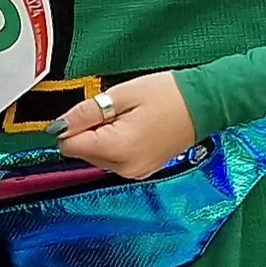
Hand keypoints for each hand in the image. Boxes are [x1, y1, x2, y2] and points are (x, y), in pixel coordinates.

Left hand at [56, 72, 202, 179]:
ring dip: (104, 138)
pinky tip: (136, 129)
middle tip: (116, 111)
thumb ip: (86, 112)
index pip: (69, 145)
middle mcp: (125, 167)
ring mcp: (135, 172)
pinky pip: (115, 160)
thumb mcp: (123, 94)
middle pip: (83, 152)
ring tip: (130, 119)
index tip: (91, 111)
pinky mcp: (143, 171)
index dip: (74, 125)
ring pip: (97, 157)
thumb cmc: (171, 95)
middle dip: (90, 132)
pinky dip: (117, 145)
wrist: (207, 103)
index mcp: (118, 148)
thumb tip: (59, 126)